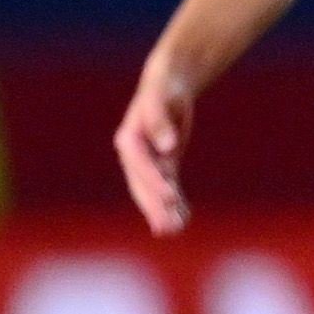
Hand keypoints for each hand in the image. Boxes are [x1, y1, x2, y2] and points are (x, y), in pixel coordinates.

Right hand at [115, 47, 196, 234]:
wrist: (168, 83)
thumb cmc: (162, 87)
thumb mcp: (160, 98)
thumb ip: (159, 119)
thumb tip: (168, 146)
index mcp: (129, 139)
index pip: (140, 165)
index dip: (153, 181)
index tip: (169, 196)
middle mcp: (135, 154)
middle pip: (143, 185)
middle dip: (154, 207)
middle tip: (167, 229)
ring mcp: (148, 161)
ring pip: (155, 190)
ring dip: (165, 210)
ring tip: (177, 230)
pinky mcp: (163, 163)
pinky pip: (168, 185)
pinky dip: (176, 201)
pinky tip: (185, 217)